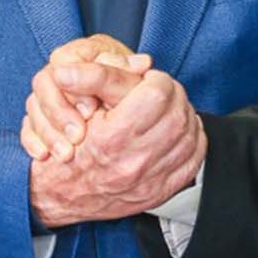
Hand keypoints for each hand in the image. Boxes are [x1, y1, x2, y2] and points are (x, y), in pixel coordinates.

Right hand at [20, 35, 148, 163]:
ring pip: (33, 107)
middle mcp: (58, 68)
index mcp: (81, 52)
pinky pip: (25, 126)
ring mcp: (45, 93)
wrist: (122, 107)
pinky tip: (43, 155)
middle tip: (78, 136)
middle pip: (43, 84)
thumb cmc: (128, 85)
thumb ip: (130, 71)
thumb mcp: (131, 76)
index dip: (76, 88)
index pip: (65, 62)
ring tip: (66, 154)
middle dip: (59, 113)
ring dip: (48, 132)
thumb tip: (143, 63)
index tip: (92, 111)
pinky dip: (32, 141)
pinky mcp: (39, 115)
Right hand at [26, 66, 204, 228]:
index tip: (146, 80)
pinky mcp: (160, 192)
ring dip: (183, 113)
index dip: (155, 79)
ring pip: (190, 134)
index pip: (157, 94)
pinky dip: (190, 139)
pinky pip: (194, 159)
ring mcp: (150, 181)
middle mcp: (135, 163)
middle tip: (159, 91)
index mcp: (112, 138)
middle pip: (178, 113)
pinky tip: (176, 131)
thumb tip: (140, 62)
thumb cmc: (68, 149)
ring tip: (167, 107)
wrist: (63, 195)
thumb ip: (103, 77)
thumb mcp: (76, 107)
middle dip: (173, 94)